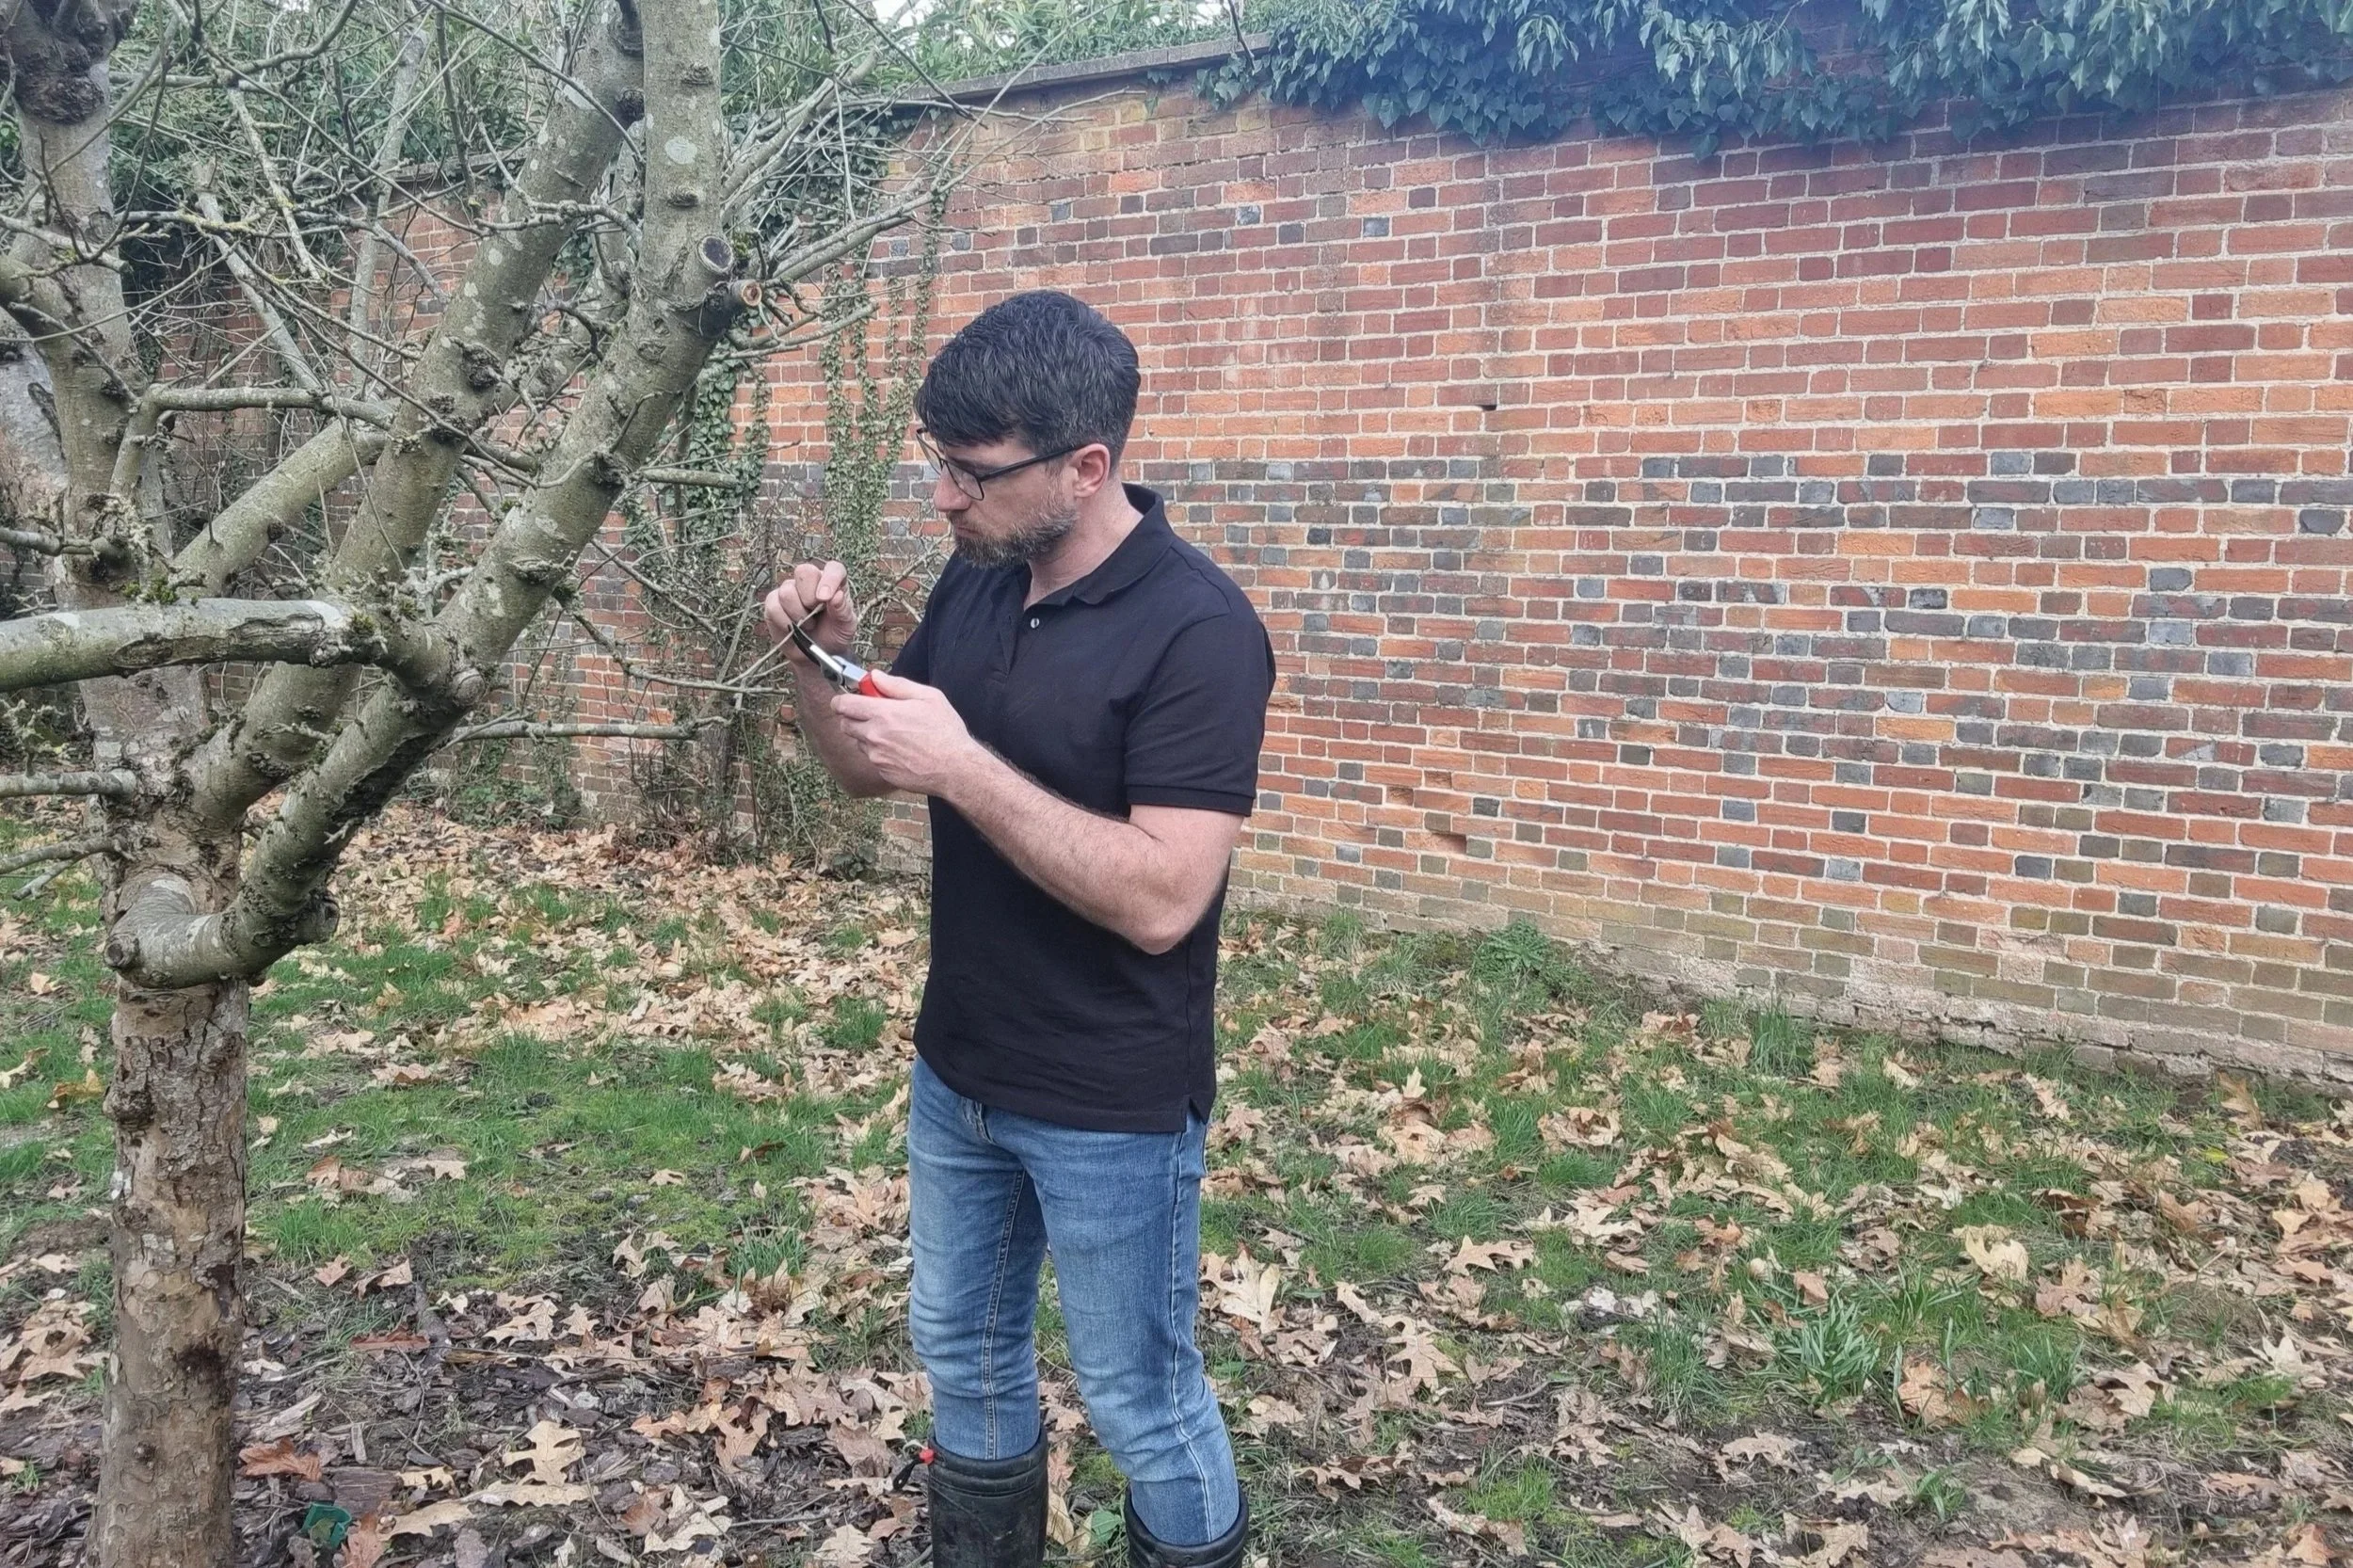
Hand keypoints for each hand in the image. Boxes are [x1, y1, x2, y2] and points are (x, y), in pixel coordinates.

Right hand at [761, 560, 858, 667]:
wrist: (817, 652)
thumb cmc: (834, 634)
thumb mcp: (846, 626)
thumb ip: (843, 610)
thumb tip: (837, 595)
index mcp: (833, 581)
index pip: (833, 568)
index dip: (829, 579)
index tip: (825, 598)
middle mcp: (811, 581)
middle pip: (804, 571)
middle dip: (809, 597)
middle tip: (815, 613)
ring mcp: (790, 589)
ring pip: (786, 591)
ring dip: (798, 613)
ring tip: (807, 624)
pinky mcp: (773, 602)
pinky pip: (773, 606)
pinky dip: (784, 621)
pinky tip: (793, 629)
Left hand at [832, 670, 981, 797]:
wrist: (955, 769)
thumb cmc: (946, 733)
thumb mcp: (928, 698)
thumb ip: (897, 685)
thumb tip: (876, 677)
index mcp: (883, 714)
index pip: (844, 704)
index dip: (841, 700)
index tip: (847, 700)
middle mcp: (875, 736)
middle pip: (845, 724)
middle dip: (853, 717)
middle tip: (873, 714)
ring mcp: (877, 756)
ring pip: (860, 742)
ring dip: (869, 735)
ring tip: (895, 734)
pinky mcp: (883, 771)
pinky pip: (873, 758)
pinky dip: (881, 752)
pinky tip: (902, 750)